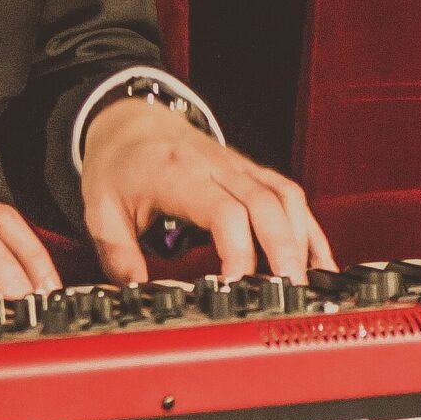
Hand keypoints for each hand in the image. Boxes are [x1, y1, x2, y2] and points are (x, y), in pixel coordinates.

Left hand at [80, 98, 336, 285]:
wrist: (129, 122)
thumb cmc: (118, 165)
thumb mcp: (100, 211)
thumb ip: (118, 257)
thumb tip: (132, 298)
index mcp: (180, 175)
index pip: (225, 212)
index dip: (238, 253)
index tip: (236, 289)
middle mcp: (218, 167)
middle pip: (267, 206)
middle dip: (285, 254)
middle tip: (288, 297)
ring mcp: (240, 168)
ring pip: (286, 199)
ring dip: (302, 243)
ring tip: (308, 287)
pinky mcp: (252, 173)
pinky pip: (291, 197)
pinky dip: (309, 230)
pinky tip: (320, 263)